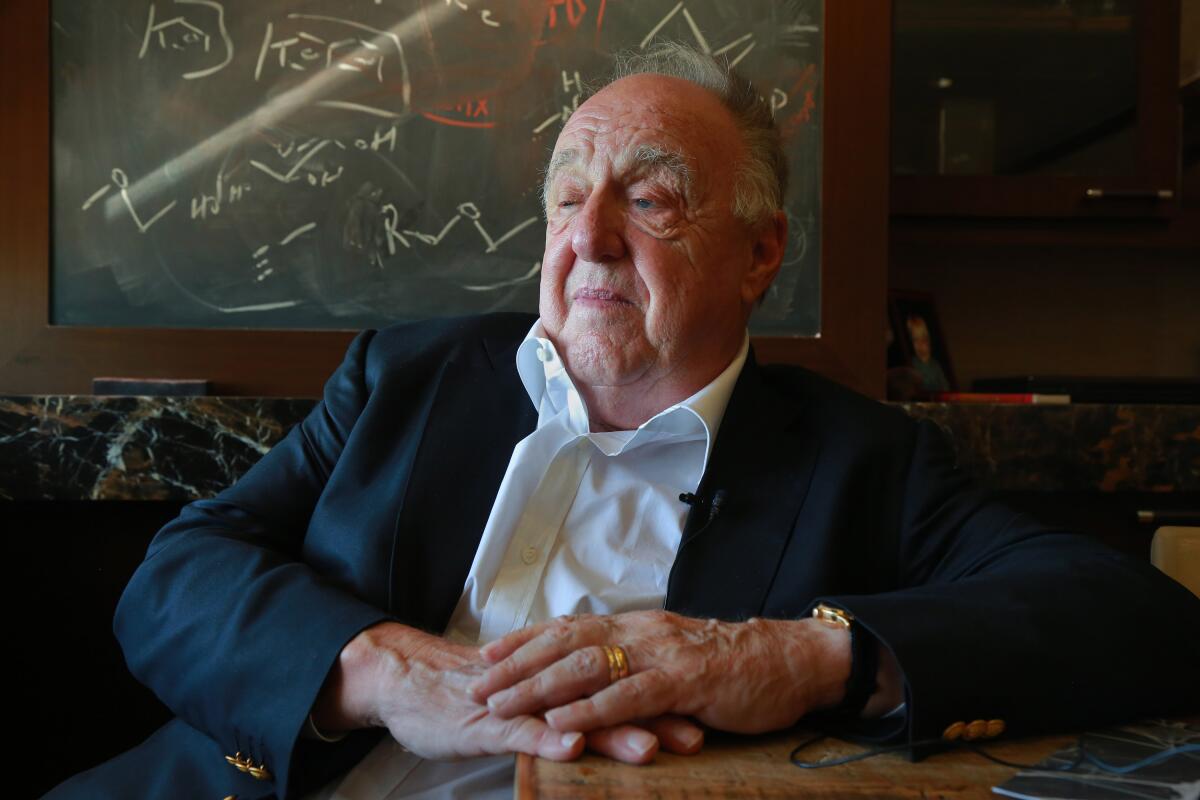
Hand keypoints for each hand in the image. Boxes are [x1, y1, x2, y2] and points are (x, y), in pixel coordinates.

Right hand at [310, 621, 702, 763]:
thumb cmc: (480, 694)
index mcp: (567, 676)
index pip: (626, 685)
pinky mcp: (487, 720)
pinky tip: (569, 749)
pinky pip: (519, 730)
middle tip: (696, 735)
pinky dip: (545, 738)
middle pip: (610, 696)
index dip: (665, 701)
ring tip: (648, 748)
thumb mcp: (536, 701)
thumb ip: (578, 705)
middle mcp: (551, 683)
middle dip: (655, 717)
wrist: (414, 681)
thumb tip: (630, 719)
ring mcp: (520, 701)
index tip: (707, 715)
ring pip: (572, 712)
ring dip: (611, 730)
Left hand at [468, 611, 850, 735]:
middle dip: (518, 664)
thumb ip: (637, 661)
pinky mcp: (685, 681)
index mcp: (637, 626)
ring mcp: (662, 655)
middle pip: (565, 641)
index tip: (487, 654)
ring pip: (588, 665)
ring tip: (503, 704)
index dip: (525, 640)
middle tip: (477, 684)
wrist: (791, 660)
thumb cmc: (732, 665)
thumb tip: (596, 672)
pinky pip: (630, 695)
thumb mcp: (675, 655)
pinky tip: (563, 723)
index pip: (569, 627)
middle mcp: (642, 632)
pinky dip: (592, 709)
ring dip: (540, 686)